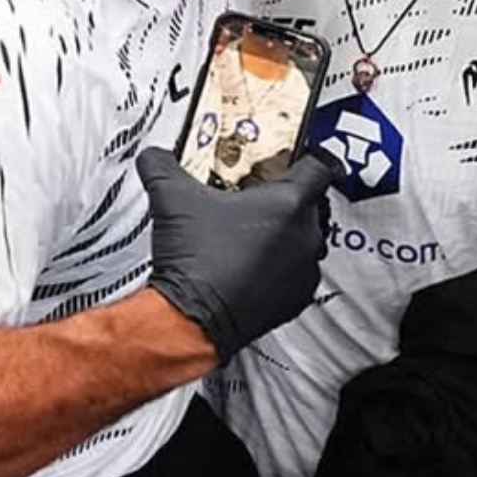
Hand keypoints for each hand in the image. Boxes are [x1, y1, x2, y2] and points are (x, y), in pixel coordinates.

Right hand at [138, 147, 340, 361]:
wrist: (192, 319)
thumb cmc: (196, 260)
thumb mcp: (172, 198)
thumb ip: (162, 166)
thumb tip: (155, 157)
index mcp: (289, 203)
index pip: (321, 166)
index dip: (307, 157)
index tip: (296, 158)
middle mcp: (307, 236)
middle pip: (312, 205)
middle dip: (289, 199)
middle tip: (259, 197)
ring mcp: (304, 271)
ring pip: (306, 241)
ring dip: (286, 235)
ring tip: (252, 233)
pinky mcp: (296, 299)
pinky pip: (297, 274)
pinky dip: (280, 268)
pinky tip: (251, 265)